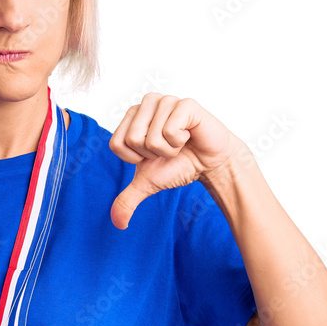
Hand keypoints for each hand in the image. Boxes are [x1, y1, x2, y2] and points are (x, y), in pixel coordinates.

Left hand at [108, 93, 246, 228]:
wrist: (209, 164)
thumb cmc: (178, 166)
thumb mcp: (148, 184)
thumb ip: (128, 200)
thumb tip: (118, 224)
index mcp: (131, 117)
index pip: (117, 144)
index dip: (136, 158)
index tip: (153, 155)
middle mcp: (146, 103)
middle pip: (132, 140)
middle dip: (152, 154)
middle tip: (169, 149)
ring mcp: (166, 101)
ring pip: (151, 138)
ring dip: (168, 150)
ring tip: (179, 142)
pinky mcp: (185, 103)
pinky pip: (170, 131)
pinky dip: (180, 142)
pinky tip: (190, 136)